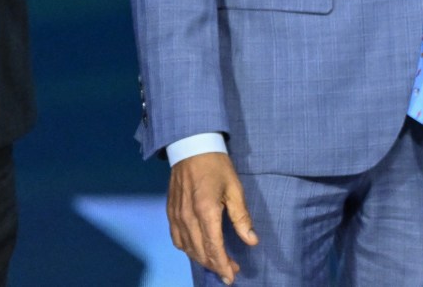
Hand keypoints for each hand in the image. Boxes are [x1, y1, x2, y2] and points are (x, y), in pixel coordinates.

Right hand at [167, 152, 256, 285]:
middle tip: (230, 271)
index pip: (213, 247)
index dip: (222, 265)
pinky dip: (188, 250)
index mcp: (205, 211)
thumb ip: (242, 217)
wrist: (191, 148)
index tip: (231, 276)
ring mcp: (176, 216)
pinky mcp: (170, 213)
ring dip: (202, 259)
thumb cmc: (217, 166)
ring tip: (217, 264)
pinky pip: (177, 239)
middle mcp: (187, 217)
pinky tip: (197, 251)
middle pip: (200, 251)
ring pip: (187, 248)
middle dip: (215, 265)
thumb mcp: (235, 189)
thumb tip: (251, 240)